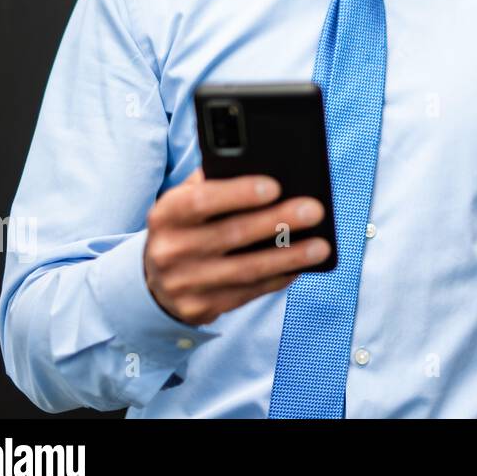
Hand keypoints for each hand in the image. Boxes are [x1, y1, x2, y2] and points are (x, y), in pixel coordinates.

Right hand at [144, 167, 329, 325]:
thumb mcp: (187, 200)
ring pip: (245, 270)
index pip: (201, 201)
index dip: (238, 193)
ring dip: (289, 258)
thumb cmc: (188, 226)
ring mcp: (183, 284)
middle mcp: (169, 250)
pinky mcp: (199, 309)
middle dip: (278, 221)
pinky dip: (278, 279)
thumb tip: (269, 166)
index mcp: (166, 214)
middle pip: (232, 234)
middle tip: (314, 210)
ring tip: (321, 246)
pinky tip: (301, 266)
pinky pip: (248, 293)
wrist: (155, 279)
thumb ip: (216, 180)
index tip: (275, 186)